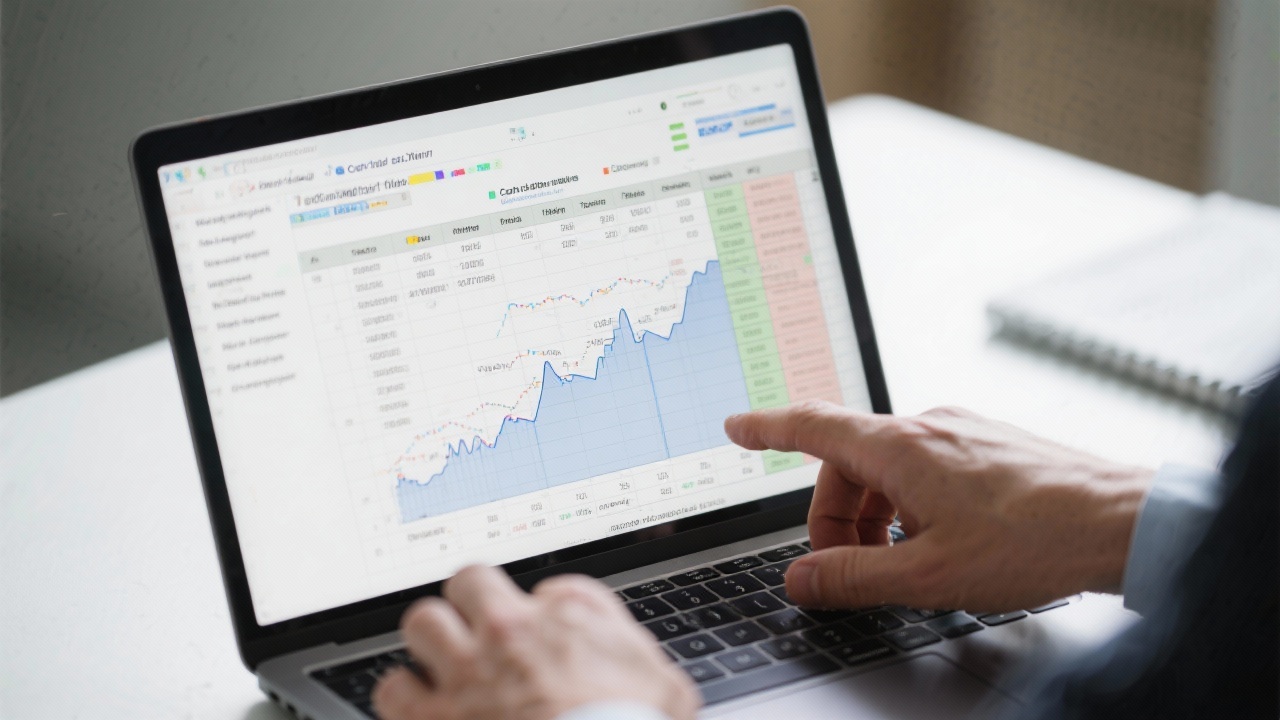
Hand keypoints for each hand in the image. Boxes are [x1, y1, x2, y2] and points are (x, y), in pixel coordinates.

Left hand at [373, 565, 698, 719]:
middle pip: (469, 581)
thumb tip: (599, 628)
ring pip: (422, 621)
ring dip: (430, 640)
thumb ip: (627, 644)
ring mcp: (466, 673)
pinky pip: (393, 688)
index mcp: (567, 617)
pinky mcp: (433, 717)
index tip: (539, 628)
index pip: (544, 584)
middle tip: (479, 628)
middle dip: (471, 602)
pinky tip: (418, 705)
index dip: (540, 608)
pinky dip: (402, 696)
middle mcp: (509, 632)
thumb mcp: (665, 685)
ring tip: (440, 659)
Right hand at [725, 402, 1153, 612]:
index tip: (736, 426)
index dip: (766, 428)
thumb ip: (852, 578)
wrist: (1123, 522)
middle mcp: (926, 425)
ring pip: (887, 467)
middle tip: (846, 570)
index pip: (812, 426)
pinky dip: (909, 503)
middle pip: (847, 463)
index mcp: (901, 447)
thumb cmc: (1034, 541)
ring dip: (874, 515)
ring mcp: (960, 429)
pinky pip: (924, 466)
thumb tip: (800, 579)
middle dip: (834, 517)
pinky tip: (937, 541)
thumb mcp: (927, 574)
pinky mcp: (986, 442)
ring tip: (900, 563)